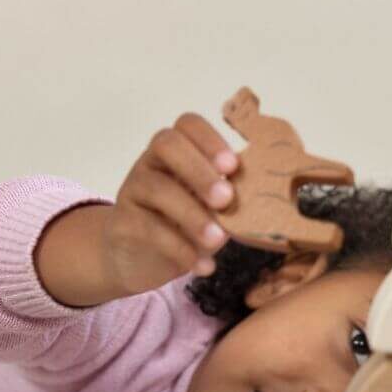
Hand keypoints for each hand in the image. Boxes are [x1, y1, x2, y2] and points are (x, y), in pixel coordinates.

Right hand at [101, 112, 238, 295]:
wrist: (137, 257)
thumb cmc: (183, 225)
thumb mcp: (208, 208)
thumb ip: (228, 197)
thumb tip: (268, 198)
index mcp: (177, 152)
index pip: (188, 125)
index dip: (210, 139)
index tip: (232, 166)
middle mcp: (151, 163)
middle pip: (167, 145)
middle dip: (200, 170)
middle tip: (226, 199)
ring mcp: (133, 190)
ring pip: (157, 188)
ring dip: (192, 215)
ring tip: (218, 240)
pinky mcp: (123, 223)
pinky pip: (149, 230)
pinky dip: (181, 250)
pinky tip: (204, 266)